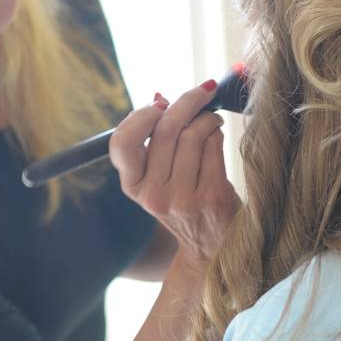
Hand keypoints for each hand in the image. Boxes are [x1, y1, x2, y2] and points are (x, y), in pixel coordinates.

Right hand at [110, 80, 239, 270]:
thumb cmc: (186, 201)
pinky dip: (217, 133)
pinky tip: (218, 136)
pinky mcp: (211, 197)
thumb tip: (159, 95)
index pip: (122, 144)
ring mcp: (182, 198)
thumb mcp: (160, 178)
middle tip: (203, 91)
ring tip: (212, 118)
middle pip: (164, 130)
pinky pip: (213, 147)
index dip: (140, 116)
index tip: (160, 103)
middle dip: (187, 101)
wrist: (214, 249)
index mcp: (133, 186)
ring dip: (207, 117)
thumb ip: (155, 140)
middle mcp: (153, 195)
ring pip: (193, 135)